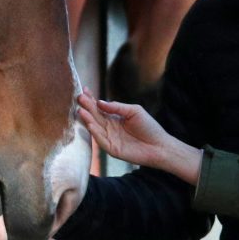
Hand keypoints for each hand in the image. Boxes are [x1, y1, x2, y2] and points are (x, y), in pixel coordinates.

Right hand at [76, 90, 202, 184]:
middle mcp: (110, 128)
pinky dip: (95, 133)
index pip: (100, 108)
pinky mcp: (113, 149)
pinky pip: (101, 141)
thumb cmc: (149, 127)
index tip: (83, 89)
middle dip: (87, 107)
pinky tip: (90, 124)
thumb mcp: (134, 111)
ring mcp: (110, 139)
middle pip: (95, 116)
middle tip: (79, 98)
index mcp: (114, 118)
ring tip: (81, 110)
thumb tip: (100, 102)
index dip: (91, 99)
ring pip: (96, 128)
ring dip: (88, 119)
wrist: (159, 145)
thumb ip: (117, 107)